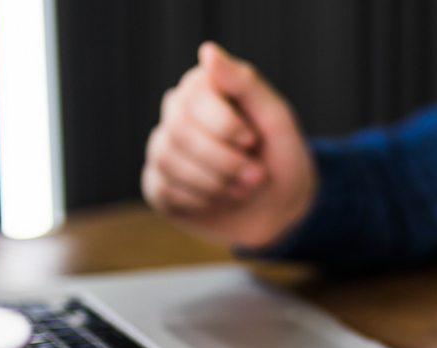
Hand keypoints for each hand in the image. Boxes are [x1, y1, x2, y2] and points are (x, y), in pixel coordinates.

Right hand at [142, 42, 315, 248]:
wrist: (280, 206)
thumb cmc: (279, 155)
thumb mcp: (275, 118)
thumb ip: (244, 83)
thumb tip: (207, 51)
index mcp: (204, 88)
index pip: (194, 98)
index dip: (224, 124)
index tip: (252, 140)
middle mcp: (177, 113)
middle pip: (179, 131)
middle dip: (224, 161)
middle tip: (256, 175)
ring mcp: (164, 148)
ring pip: (168, 160)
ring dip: (215, 183)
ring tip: (243, 188)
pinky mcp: (157, 183)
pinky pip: (163, 190)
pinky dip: (200, 201)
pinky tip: (221, 199)